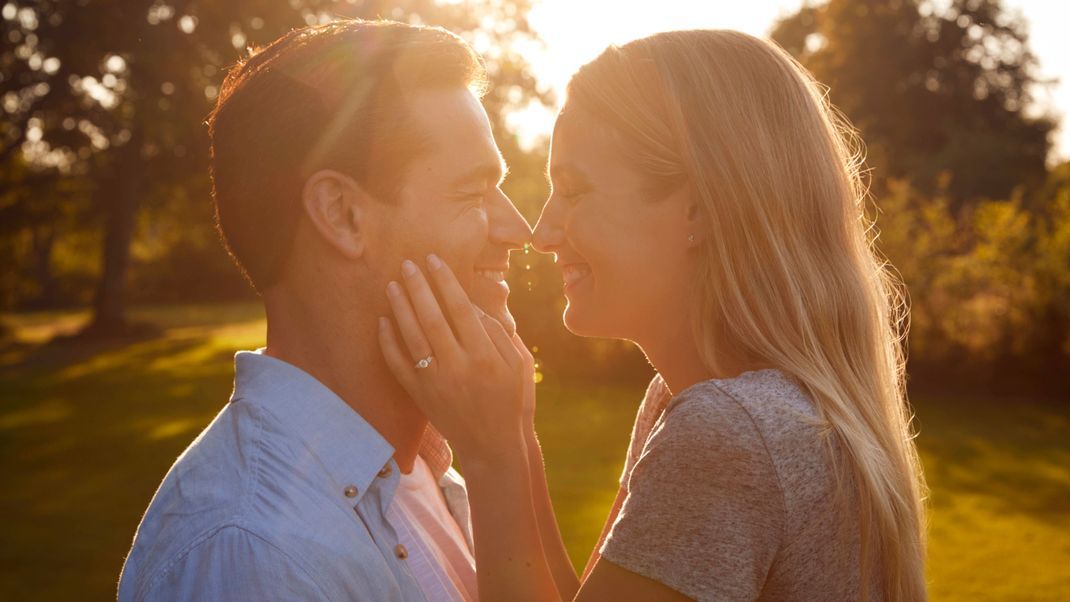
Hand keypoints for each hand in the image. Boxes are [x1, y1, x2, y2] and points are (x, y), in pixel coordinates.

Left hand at [378, 254, 530, 461]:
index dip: (445, 281)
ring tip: (392, 284)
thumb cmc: (512, 400)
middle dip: (418, 287)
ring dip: (400, 308)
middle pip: (432, 318)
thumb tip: (470, 303)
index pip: (460, 308)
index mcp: (485, 356)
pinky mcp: (420, 395)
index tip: (434, 260)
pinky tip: (382, 321)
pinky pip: (398, 365)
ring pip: (411, 337)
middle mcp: (458, 367)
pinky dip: (387, 342)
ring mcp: (436, 382)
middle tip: (406, 263)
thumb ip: (497, 332)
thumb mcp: (519, 364)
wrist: (493, 445)